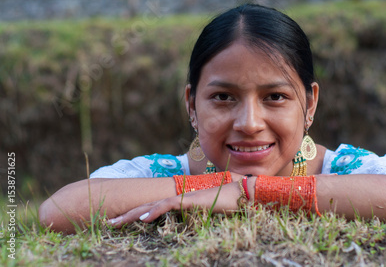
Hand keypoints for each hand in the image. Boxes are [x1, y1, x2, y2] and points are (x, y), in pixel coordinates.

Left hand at [107, 181, 241, 226]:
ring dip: (133, 214)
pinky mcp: (189, 201)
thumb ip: (195, 217)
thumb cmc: (227, 204)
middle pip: (147, 206)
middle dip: (127, 214)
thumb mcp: (206, 214)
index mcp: (179, 203)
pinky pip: (167, 206)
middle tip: (109, 222)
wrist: (242, 193)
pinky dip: (154, 212)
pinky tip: (143, 219)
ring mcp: (182, 198)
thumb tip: (190, 225)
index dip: (137, 214)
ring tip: (116, 222)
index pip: (153, 208)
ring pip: (152, 206)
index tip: (122, 221)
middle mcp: (177, 198)